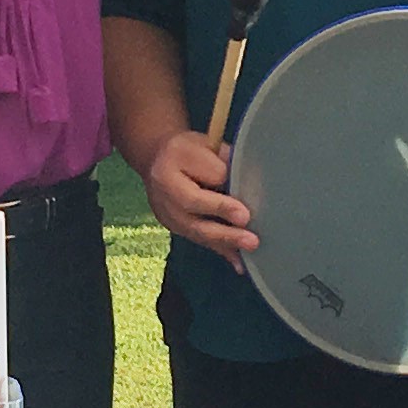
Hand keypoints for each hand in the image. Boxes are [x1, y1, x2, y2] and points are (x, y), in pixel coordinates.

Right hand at [145, 129, 257, 258]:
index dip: (221, 204)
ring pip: (195, 231)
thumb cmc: (190, 150)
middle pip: (194, 214)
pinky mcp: (172, 225)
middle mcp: (163, 189)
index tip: (244, 215)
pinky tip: (238, 262)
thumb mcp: (207, 144)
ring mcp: (165, 211)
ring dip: (225, 243)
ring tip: (249, 250)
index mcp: (172, 161)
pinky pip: (198, 239)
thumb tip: (247, 186)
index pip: (198, 184)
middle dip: (224, 229)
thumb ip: (224, 163)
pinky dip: (220, 249)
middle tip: (250, 239)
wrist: (157, 158)